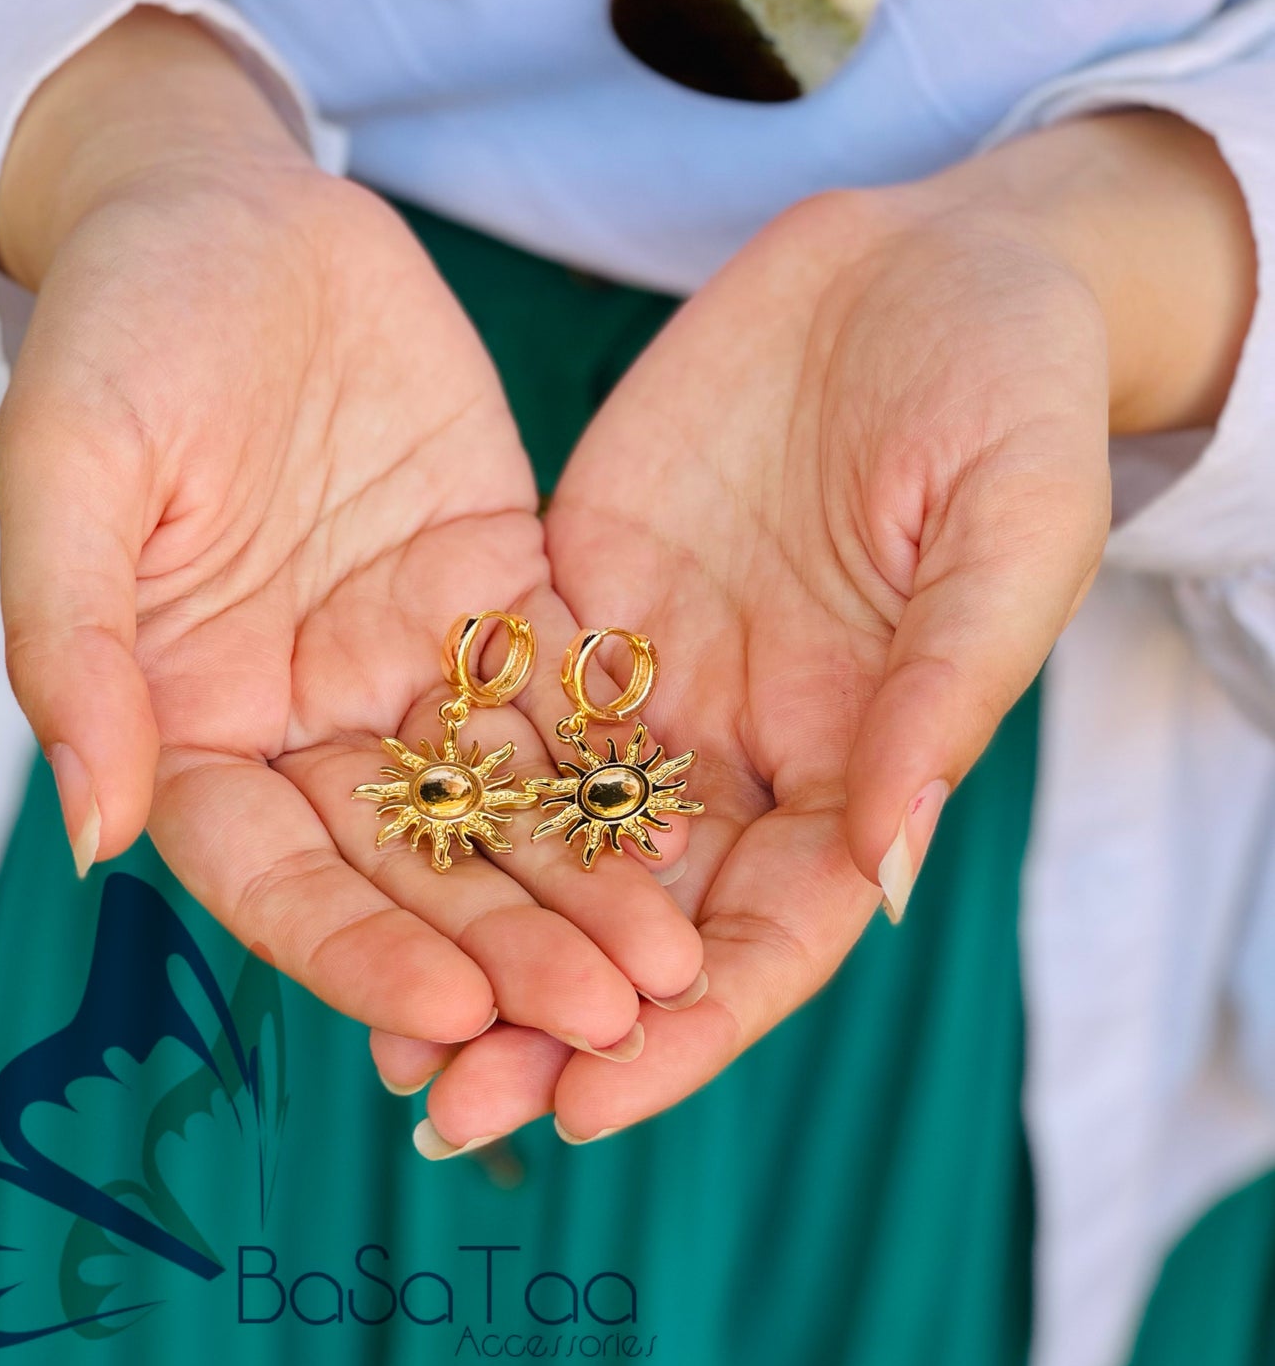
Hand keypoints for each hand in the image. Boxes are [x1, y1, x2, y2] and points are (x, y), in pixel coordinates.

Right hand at [0, 9, 701, 1054]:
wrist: (232, 211)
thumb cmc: (123, 328)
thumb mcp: (71, 468)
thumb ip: (76, 645)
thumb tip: (93, 835)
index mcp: (190, 717)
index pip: (270, 872)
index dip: (350, 949)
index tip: (446, 1010)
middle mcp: (307, 716)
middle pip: (409, 865)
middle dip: (503, 946)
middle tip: (610, 1018)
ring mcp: (409, 660)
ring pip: (503, 802)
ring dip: (581, 886)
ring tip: (672, 963)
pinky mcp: (498, 591)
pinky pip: (565, 691)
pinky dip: (618, 762)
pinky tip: (693, 822)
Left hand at [381, 111, 1255, 1143]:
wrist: (926, 259)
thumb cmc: (1008, 386)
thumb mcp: (1010, 518)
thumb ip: (946, 683)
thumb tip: (879, 862)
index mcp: (862, 753)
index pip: (774, 929)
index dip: (691, 1025)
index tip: (590, 1103)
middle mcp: (746, 738)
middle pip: (642, 909)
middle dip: (549, 1013)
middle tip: (443, 1106)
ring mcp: (654, 670)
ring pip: (552, 828)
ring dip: (470, 924)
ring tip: (377, 1020)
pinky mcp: (579, 586)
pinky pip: (498, 699)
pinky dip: (439, 780)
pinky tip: (354, 837)